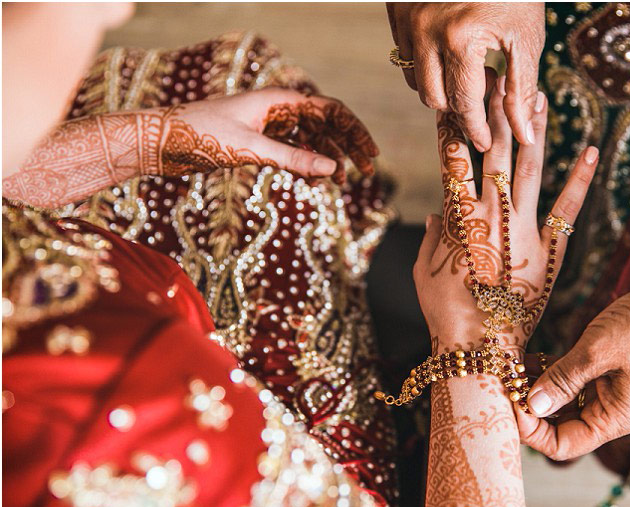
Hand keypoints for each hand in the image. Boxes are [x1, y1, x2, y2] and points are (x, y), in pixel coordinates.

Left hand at [159, 88, 377, 183]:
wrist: (159, 141)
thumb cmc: (200, 136)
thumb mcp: (249, 149)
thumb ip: (292, 159)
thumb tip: (333, 170)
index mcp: (277, 100)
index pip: (330, 110)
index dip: (354, 130)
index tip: (370, 154)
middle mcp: (275, 108)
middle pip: (325, 124)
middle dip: (347, 147)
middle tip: (365, 172)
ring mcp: (267, 124)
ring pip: (310, 138)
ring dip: (328, 158)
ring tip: (342, 182)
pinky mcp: (256, 140)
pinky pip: (293, 150)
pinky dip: (307, 164)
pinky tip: (314, 182)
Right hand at [386, 2, 544, 151]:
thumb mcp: (526, 38)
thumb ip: (522, 91)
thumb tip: (523, 135)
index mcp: (460, 40)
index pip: (463, 104)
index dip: (477, 129)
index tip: (487, 142)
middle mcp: (425, 31)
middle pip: (434, 99)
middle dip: (460, 104)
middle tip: (489, 83)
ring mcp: (406, 20)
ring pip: (415, 80)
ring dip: (441, 85)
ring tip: (472, 63)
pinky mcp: (397, 11)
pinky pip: (405, 54)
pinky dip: (428, 62)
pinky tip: (454, 46)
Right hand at [413, 78, 597, 354]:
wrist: (478, 349)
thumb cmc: (444, 316)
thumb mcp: (425, 274)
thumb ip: (431, 240)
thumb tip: (436, 214)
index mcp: (455, 220)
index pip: (453, 165)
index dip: (452, 133)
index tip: (453, 106)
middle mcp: (488, 217)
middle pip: (491, 155)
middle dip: (493, 116)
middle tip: (497, 82)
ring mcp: (521, 231)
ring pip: (527, 170)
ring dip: (530, 132)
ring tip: (534, 97)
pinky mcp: (548, 252)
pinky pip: (567, 210)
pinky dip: (578, 180)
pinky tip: (588, 149)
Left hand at [516, 245, 629, 460]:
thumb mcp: (596, 352)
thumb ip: (562, 381)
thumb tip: (531, 406)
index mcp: (617, 418)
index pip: (565, 445)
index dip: (533, 431)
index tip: (511, 403)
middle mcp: (614, 412)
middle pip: (562, 426)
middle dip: (531, 408)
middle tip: (505, 383)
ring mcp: (612, 392)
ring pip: (565, 402)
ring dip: (538, 388)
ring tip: (511, 369)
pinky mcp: (609, 372)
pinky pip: (573, 382)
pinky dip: (551, 373)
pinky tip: (528, 359)